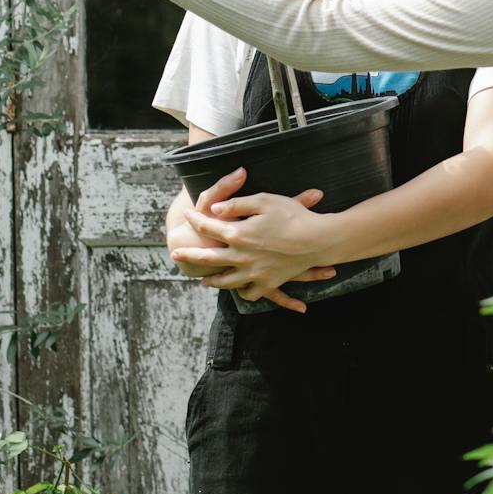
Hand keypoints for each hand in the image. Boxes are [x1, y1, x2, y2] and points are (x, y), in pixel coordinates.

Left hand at [172, 170, 337, 313]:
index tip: (187, 215)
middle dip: (190, 255)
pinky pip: (250, 293)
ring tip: (202, 282)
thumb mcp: (263, 200)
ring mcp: (254, 273)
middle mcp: (242, 256)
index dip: (195, 219)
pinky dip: (243, 293)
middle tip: (174, 255)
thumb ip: (236, 203)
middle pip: (209, 258)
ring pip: (226, 281)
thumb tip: (214, 209)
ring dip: (212, 281)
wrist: (318, 240)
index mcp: (238, 234)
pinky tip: (239, 290)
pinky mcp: (269, 283)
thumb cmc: (292, 215)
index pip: (208, 226)